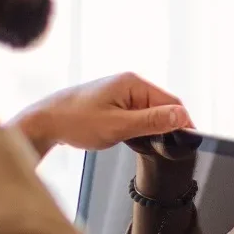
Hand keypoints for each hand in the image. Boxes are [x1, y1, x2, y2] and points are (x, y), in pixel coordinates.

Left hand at [9, 73, 192, 156]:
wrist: (45, 122)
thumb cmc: (75, 122)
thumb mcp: (118, 126)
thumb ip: (152, 121)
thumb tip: (181, 116)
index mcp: (133, 83)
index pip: (171, 101)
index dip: (183, 122)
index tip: (189, 142)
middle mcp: (130, 84)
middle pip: (162, 106)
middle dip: (166, 127)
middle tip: (165, 149)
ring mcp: (122, 92)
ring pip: (150, 112)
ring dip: (151, 129)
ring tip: (144, 144)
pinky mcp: (115, 102)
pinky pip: (138, 115)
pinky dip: (140, 128)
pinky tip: (134, 139)